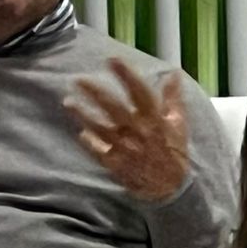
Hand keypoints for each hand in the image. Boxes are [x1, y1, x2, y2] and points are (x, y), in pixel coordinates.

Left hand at [68, 60, 188, 202]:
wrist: (171, 187)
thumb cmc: (173, 151)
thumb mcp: (178, 124)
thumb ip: (173, 98)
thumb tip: (174, 74)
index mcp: (155, 119)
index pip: (140, 92)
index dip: (126, 75)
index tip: (112, 60)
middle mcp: (139, 132)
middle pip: (114, 108)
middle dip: (96, 92)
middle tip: (78, 79)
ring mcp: (126, 149)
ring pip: (101, 129)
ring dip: (84, 115)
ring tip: (68, 102)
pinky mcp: (116, 164)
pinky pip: (99, 152)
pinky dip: (89, 142)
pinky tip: (79, 132)